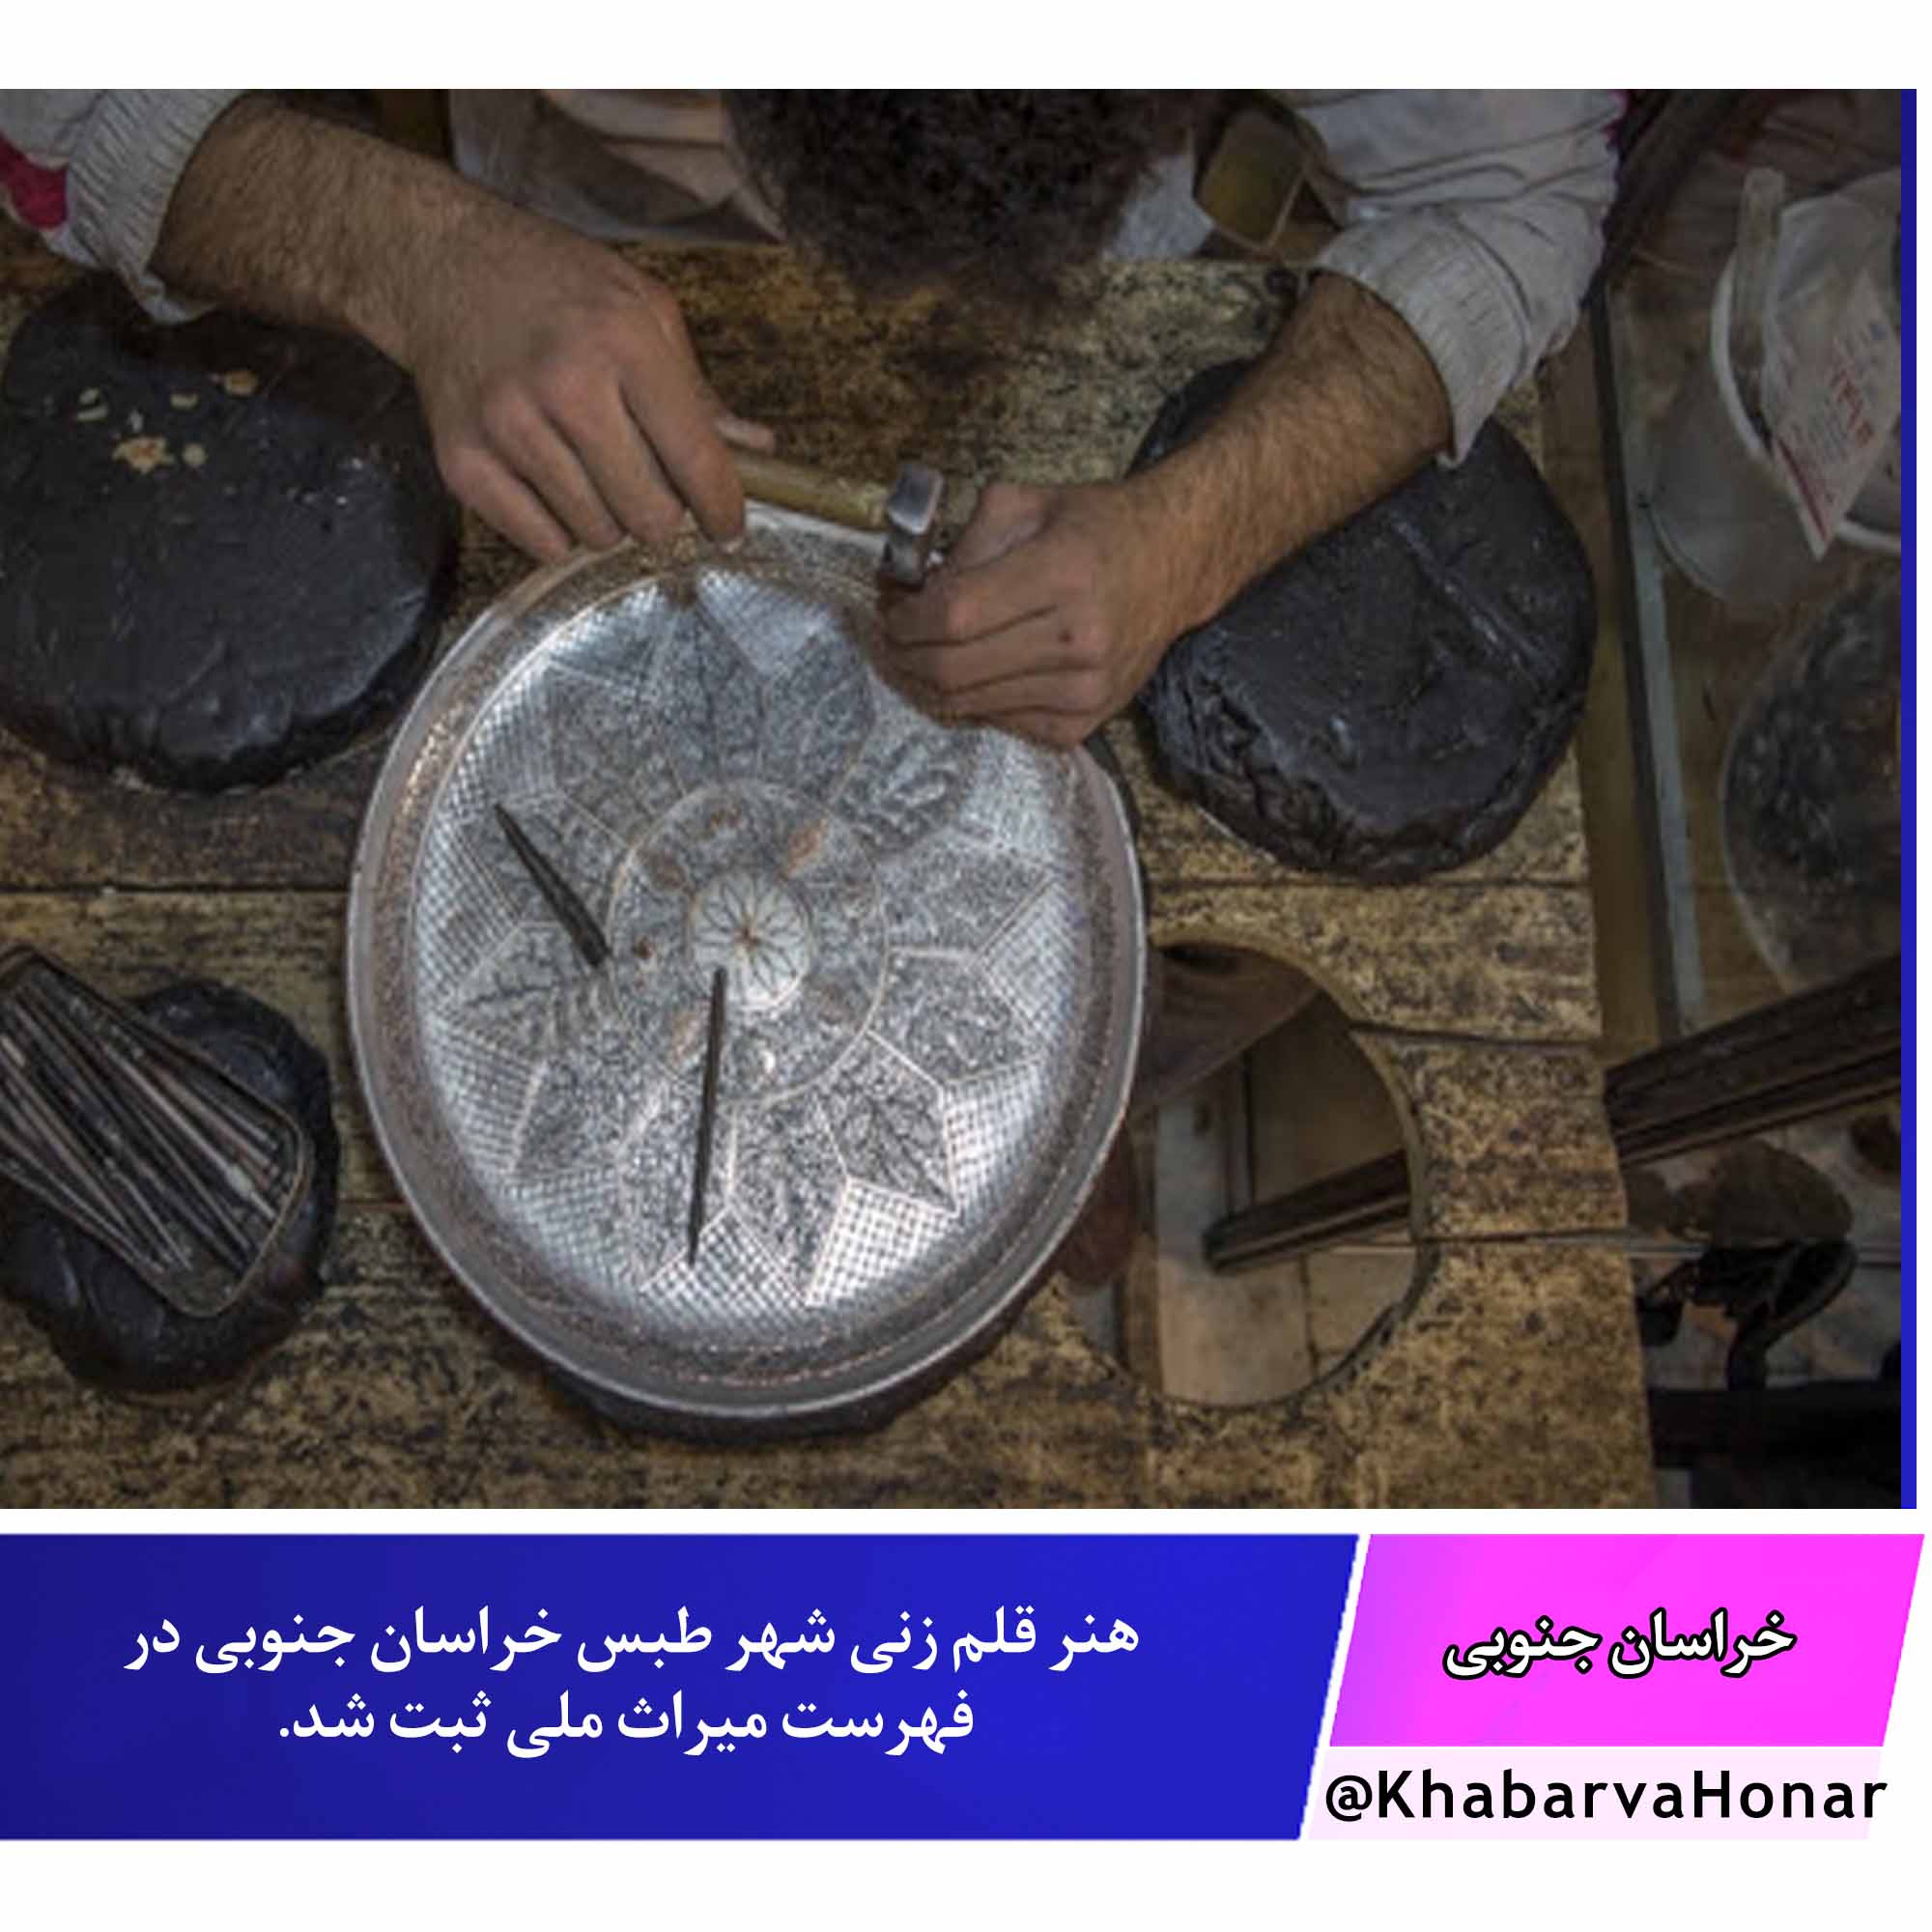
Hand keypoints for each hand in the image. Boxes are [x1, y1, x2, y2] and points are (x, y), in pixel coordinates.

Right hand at [398, 204, 771, 561]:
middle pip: (649, 515)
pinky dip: (559, 531)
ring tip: (591, 472)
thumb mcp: (641, 307)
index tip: (728, 529)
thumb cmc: (553, 284)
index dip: (723, 509)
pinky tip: (553, 486)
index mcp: (624, 343)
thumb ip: (696, 388)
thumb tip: (755, 449)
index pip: (696, 460)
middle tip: (649, 488)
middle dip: (662, 515)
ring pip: (596, 535)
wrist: (441, 265)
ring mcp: (508, 427)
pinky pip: (541, 544)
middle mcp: (565, 386)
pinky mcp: (463, 461)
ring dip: (608, 519)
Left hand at [878, 479, 1188, 748]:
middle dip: (904, 653)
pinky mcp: (1085, 720)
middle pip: (952, 668)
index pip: (953, 614)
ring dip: (931, 679)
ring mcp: (1084, 687)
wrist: (1174, 562)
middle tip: (893, 635)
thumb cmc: (1099, 528)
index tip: (891, 608)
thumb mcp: (1027, 504)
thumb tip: (909, 589)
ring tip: (926, 648)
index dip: (905, 618)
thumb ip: (963, 544)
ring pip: (968, 702)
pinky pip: (1002, 721)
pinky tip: (977, 670)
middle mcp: (1078, 638)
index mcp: (1061, 573)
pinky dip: (975, 698)